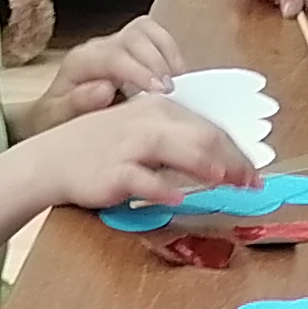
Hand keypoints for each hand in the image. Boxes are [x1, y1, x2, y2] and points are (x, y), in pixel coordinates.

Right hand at [15, 95, 255, 210]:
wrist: (52, 159)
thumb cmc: (102, 148)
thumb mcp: (142, 133)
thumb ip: (178, 140)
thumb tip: (222, 159)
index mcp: (160, 108)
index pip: (209, 127)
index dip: (237, 151)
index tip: (255, 173)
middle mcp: (149, 120)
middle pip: (203, 137)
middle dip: (234, 161)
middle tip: (252, 184)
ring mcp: (131, 144)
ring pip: (180, 150)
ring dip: (208, 166)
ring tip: (229, 182)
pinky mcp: (114, 170)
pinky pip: (143, 179)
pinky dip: (162, 189)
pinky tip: (177, 200)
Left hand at [34, 15, 184, 125]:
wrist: (57, 115)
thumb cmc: (58, 119)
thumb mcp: (57, 119)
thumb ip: (75, 104)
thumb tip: (105, 88)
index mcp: (80, 61)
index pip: (114, 56)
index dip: (139, 72)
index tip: (158, 94)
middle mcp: (99, 47)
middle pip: (134, 36)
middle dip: (156, 63)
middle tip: (169, 93)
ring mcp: (117, 44)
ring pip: (148, 30)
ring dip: (168, 54)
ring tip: (176, 84)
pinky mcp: (133, 49)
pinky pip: (157, 38)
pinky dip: (172, 54)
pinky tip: (176, 80)